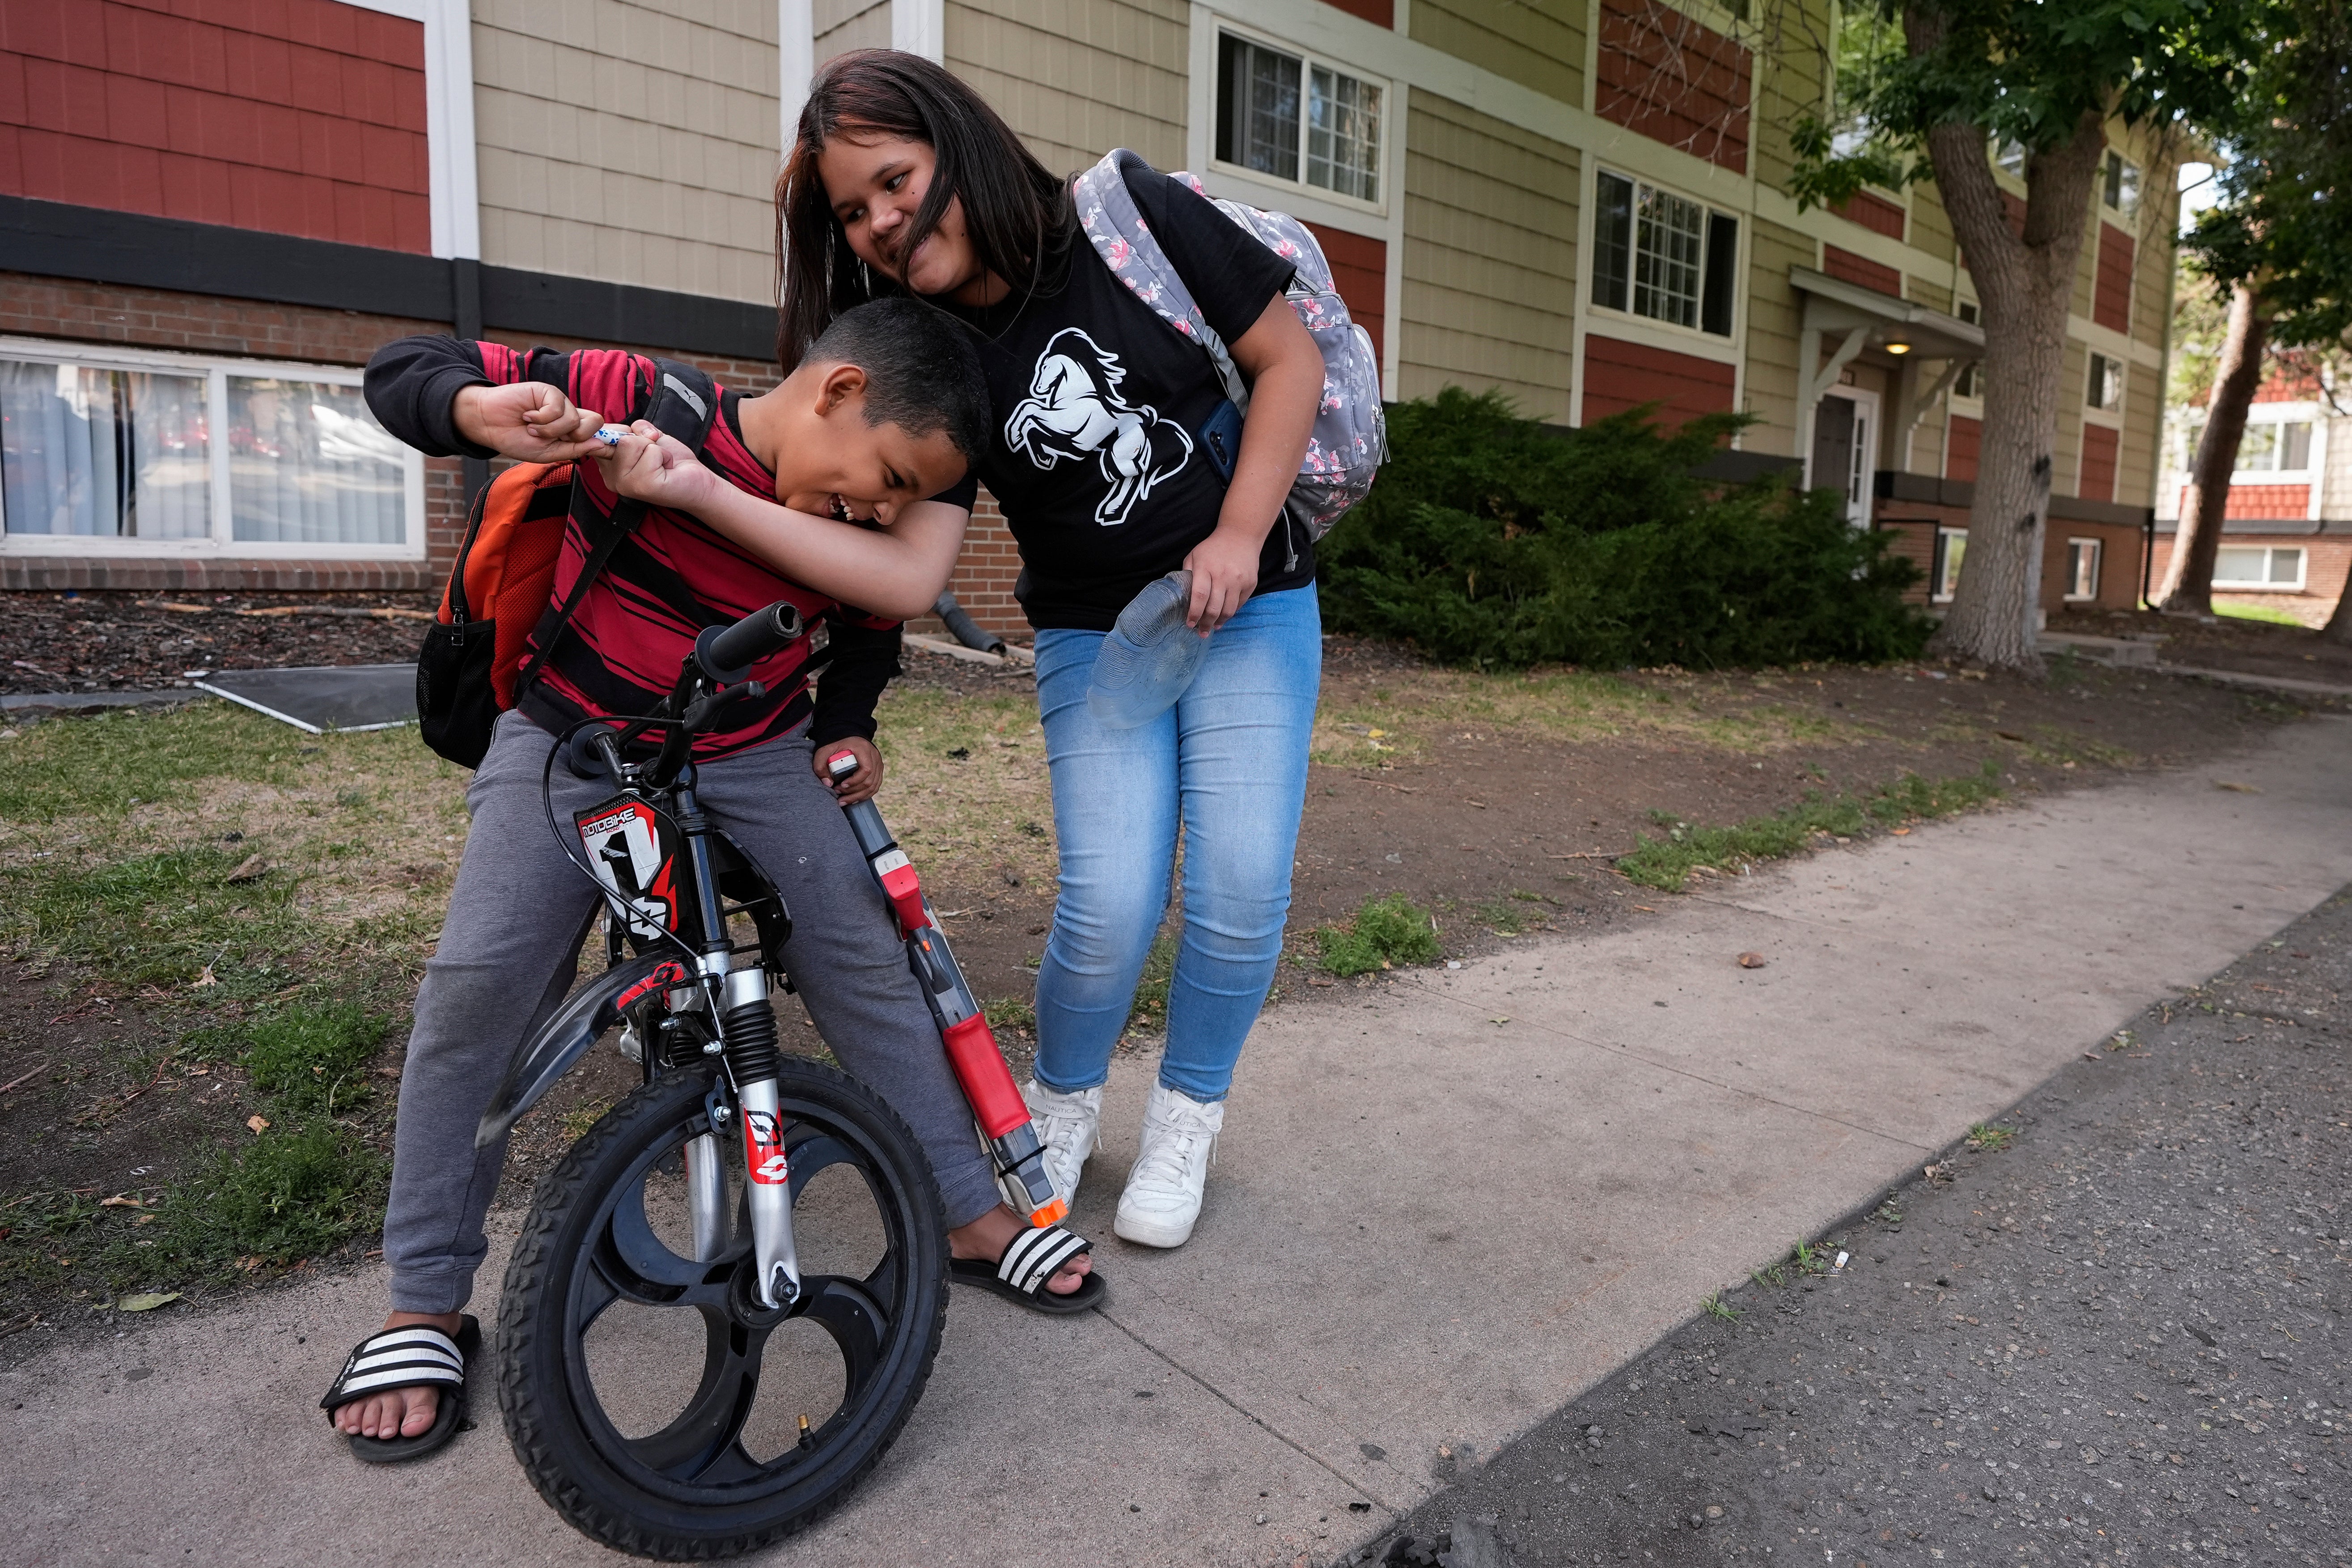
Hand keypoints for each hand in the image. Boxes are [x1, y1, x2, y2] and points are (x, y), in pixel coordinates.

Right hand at [452, 383, 606, 461]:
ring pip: (573, 419)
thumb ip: (573, 449)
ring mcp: (560, 401)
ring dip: (549, 430)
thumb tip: (599, 443)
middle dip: (573, 437)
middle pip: (595, 422)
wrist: (489, 424)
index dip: (597, 439)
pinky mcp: (548, 390)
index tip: (581, 448)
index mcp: (572, 430)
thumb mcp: (547, 453)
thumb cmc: (516, 439)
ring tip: (531, 428)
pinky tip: (527, 416)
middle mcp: (569, 414)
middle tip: (550, 438)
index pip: (598, 431)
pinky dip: (540, 418)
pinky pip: (557, 408)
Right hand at [592, 421, 717, 511]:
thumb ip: (633, 429)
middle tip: (654, 456)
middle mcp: (611, 478)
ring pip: (631, 443)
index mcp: (608, 466)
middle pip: (617, 436)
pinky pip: (650, 452)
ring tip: (661, 463)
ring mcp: (624, 484)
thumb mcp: (648, 437)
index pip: (598, 436)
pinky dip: (664, 455)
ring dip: (654, 448)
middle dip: (641, 438)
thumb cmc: (671, 460)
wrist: (697, 481)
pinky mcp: (641, 486)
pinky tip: (667, 470)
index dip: (615, 430)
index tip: (635, 439)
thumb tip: (630, 432)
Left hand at [815, 737, 884, 803]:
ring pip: (873, 787)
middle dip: (853, 792)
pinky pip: (874, 787)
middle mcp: (875, 757)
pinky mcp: (878, 771)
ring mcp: (878, 764)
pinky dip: (864, 795)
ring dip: (858, 797)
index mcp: (864, 749)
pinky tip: (853, 799)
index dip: (855, 781)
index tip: (842, 785)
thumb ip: (820, 766)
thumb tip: (827, 784)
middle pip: (870, 781)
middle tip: (839, 796)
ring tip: (844, 801)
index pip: (866, 769)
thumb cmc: (836, 744)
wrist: (848, 736)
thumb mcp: (824, 751)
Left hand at [1180, 522, 1261, 631]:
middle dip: (1205, 624)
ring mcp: (1238, 580)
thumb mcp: (1194, 555)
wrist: (1240, 536)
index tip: (1189, 624)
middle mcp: (1223, 575)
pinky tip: (1223, 617)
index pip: (1199, 596)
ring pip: (1228, 610)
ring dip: (1219, 622)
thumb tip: (1182, 597)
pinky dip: (1230, 613)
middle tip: (1201, 632)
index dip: (1194, 613)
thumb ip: (1188, 574)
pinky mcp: (1250, 583)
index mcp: (1205, 568)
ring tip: (1212, 627)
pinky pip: (1239, 605)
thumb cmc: (1213, 548)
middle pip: (1214, 608)